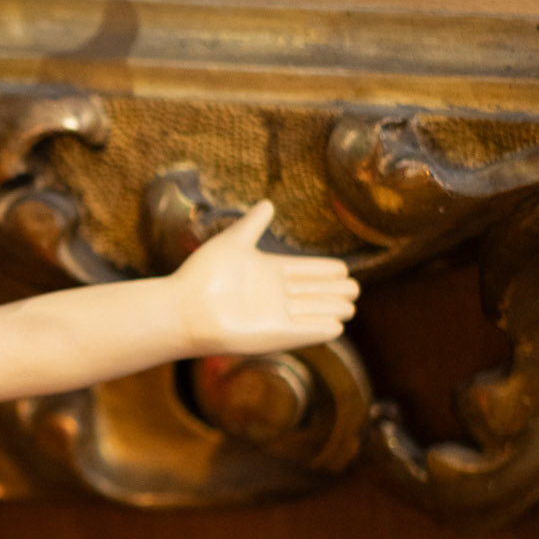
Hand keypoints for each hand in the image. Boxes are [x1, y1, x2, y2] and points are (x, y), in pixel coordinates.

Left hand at [169, 200, 356, 355]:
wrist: (184, 308)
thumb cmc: (203, 274)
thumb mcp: (233, 242)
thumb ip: (253, 224)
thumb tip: (268, 203)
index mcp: (268, 272)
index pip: (305, 271)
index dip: (324, 271)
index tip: (343, 269)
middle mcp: (274, 295)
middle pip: (314, 292)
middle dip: (334, 291)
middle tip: (354, 288)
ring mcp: (275, 316)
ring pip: (313, 311)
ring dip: (332, 308)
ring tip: (350, 304)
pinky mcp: (274, 335)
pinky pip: (303, 332)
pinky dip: (320, 328)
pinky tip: (338, 325)